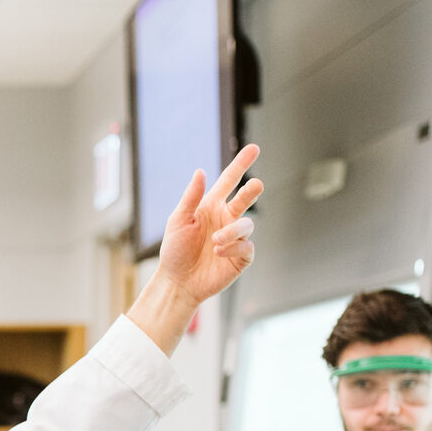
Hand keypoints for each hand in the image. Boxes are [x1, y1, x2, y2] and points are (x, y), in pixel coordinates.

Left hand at [156, 144, 263, 298]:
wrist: (178, 282)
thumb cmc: (175, 251)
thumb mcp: (178, 221)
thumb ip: (191, 197)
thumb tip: (200, 171)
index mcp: (211, 206)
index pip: (229, 181)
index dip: (241, 164)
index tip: (254, 148)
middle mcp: (226, 219)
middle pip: (245, 198)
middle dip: (251, 191)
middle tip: (255, 185)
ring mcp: (235, 237)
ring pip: (246, 224)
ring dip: (232, 231)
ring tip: (216, 241)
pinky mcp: (241, 256)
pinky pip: (247, 245)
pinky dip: (234, 246)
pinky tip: (219, 252)